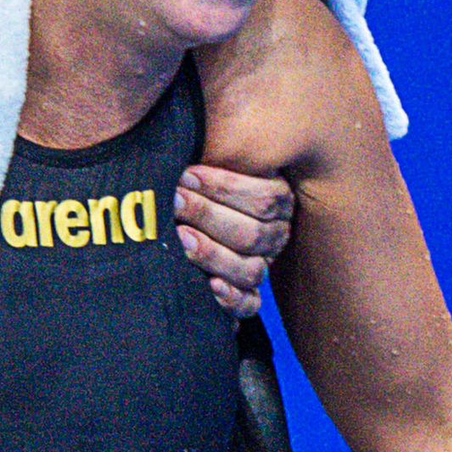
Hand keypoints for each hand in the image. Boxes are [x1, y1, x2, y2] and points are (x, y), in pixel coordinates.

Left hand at [174, 164, 293, 318]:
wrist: (178, 217)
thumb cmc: (193, 183)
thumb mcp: (206, 167)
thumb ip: (210, 158)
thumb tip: (194, 146)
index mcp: (276, 203)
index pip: (267, 198)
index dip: (227, 187)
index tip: (187, 174)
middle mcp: (274, 236)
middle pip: (254, 234)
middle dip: (208, 215)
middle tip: (175, 200)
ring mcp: (260, 268)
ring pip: (250, 270)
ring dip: (212, 253)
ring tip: (180, 236)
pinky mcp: (245, 297)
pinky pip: (248, 305)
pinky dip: (230, 298)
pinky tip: (210, 285)